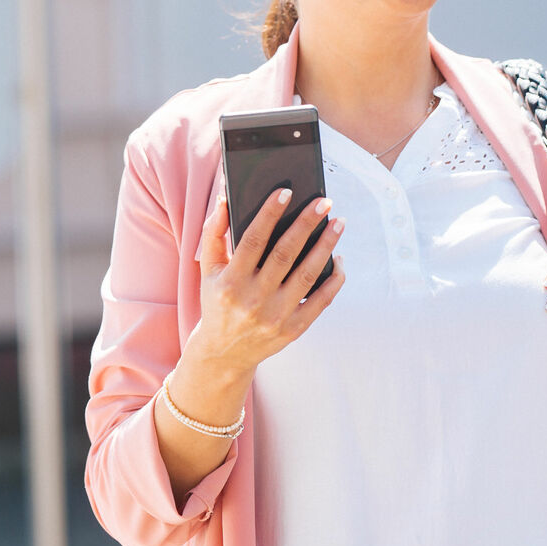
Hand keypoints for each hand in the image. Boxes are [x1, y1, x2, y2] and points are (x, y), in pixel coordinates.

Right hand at [183, 191, 345, 379]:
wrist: (224, 353)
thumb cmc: (217, 300)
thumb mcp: (207, 269)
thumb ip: (213, 232)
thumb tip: (226, 198)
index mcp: (229, 282)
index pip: (252, 241)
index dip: (269, 214)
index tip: (286, 192)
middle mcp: (253, 300)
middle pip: (285, 254)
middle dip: (306, 224)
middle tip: (324, 202)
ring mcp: (275, 317)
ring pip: (307, 275)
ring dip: (326, 246)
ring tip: (338, 223)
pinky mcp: (293, 330)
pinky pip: (321, 301)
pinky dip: (334, 279)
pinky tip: (339, 259)